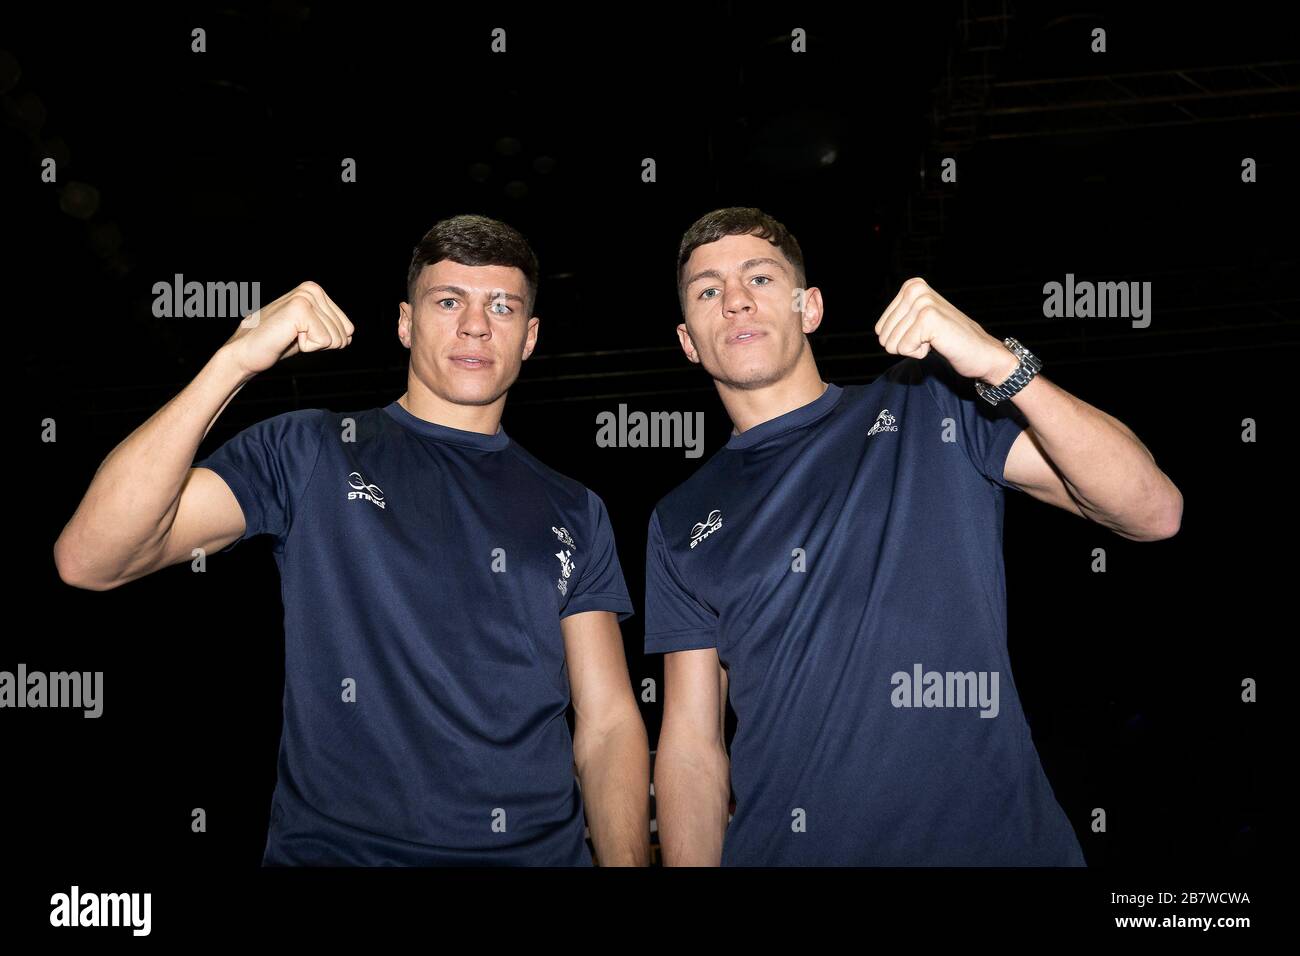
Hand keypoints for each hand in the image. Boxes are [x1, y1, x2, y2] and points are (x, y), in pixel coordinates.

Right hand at [221, 280, 354, 376]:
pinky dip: (306, 347)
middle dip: (320, 343)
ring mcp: (305, 297)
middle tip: (293, 337)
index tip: (301, 335)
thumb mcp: (309, 331)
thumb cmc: (276, 343)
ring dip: (312, 344)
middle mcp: (312, 289)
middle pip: (344, 333)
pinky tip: (287, 337)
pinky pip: (324, 341)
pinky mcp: (300, 310)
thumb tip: (350, 333)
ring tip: (289, 336)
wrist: (246, 352)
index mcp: (315, 290)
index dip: (326, 340)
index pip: (348, 328)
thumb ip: (329, 326)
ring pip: (335, 338)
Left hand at [873, 277, 1015, 383]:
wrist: (981, 352)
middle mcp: (915, 289)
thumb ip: (899, 321)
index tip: (925, 334)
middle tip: (931, 339)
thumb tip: (878, 332)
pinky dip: (920, 353)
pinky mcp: (928, 318)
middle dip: (905, 345)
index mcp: (911, 287)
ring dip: (913, 349)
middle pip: (884, 336)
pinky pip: (904, 348)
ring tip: (936, 340)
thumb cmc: (949, 340)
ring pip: (892, 344)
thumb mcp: (919, 323)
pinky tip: (939, 343)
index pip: (880, 329)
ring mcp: (922, 302)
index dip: (901, 340)